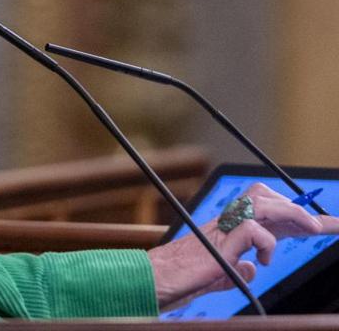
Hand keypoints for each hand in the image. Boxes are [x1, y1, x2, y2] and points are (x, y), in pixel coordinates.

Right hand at [147, 182, 338, 309]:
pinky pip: (252, 229)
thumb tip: (254, 268)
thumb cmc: (182, 279)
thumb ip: (239, 269)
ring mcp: (222, 229)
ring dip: (292, 213)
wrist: (155, 278)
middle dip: (298, 208)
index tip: (325, 224)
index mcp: (229, 231)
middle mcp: (226, 224)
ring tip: (314, 228)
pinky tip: (262, 259)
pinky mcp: (219, 242)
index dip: (296, 217)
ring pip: (261, 203)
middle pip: (264, 197)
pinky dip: (266, 242)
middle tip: (326, 225)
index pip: (267, 215)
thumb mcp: (220, 276)